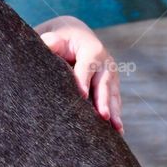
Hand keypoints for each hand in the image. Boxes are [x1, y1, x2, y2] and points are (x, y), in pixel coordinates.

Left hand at [35, 16, 122, 133]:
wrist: (74, 35)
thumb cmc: (60, 39)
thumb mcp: (54, 37)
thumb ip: (51, 41)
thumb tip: (48, 44)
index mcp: (92, 50)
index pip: (86, 67)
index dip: (83, 80)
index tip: (81, 96)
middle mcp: (105, 62)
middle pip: (104, 83)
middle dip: (103, 100)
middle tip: (103, 116)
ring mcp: (110, 74)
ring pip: (112, 94)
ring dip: (115, 112)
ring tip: (116, 129)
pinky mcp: (110, 84)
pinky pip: (113, 100)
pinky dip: (115, 114)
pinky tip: (117, 131)